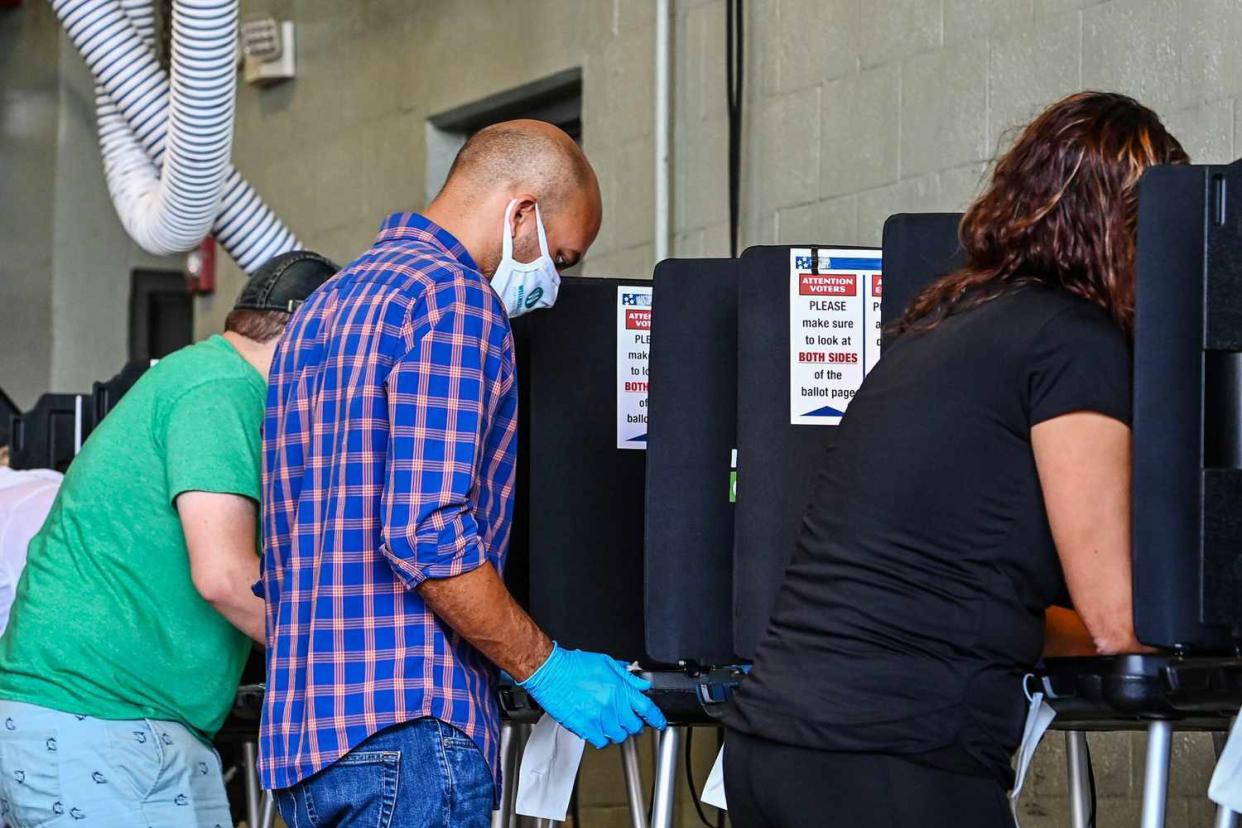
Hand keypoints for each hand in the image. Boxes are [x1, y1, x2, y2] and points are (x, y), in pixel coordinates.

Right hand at [519, 644, 667, 748]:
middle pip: (634, 726)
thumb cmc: (574, 666)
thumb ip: (627, 676)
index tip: (660, 722)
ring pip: (618, 736)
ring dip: (618, 732)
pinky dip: (602, 739)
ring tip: (612, 724)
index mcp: (619, 689)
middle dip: (635, 725)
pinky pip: (601, 742)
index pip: (647, 708)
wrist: (551, 673)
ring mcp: (598, 719)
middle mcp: (611, 706)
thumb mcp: (606, 663)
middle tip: (630, 721)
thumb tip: (641, 684)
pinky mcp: (584, 728)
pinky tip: (599, 729)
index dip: (657, 718)